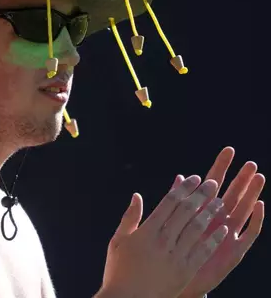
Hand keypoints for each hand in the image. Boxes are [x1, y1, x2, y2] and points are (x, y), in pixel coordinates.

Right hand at [98, 176, 227, 297]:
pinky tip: (223, 229)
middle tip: (212, 183)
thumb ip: (130, 217)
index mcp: (146, 231)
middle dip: (201, 195)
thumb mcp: (118, 241)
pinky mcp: (185, 271)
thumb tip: (137, 196)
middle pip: (186, 211)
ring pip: (197, 229)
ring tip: (220, 201)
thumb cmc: (119, 270)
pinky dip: (214, 239)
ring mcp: (176, 256)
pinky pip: (203, 251)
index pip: (169, 202)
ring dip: (210, 213)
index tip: (193, 178)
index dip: (183, 188)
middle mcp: (163, 241)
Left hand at [178, 147, 264, 297]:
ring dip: (252, 193)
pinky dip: (255, 219)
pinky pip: (248, 233)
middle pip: (232, 194)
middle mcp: (217, 220)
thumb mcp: (171, 223)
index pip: (213, 183)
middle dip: (241, 178)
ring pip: (243, 210)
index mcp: (201, 210)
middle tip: (250, 162)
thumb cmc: (170, 251)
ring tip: (258, 177)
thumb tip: (180, 177)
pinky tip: (259, 205)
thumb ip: (177, 201)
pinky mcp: (234, 250)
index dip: (220, 167)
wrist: (173, 279)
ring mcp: (227, 234)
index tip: (229, 150)